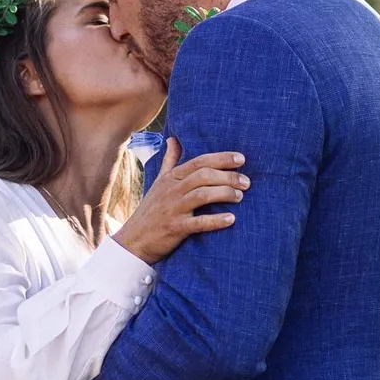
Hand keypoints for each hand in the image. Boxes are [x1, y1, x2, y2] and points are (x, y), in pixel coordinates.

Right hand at [114, 137, 248, 264]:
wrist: (133, 240)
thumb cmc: (151, 210)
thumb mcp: (158, 182)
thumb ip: (169, 161)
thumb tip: (173, 138)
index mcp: (171, 178)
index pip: (199, 162)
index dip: (221, 158)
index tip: (241, 158)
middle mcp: (172, 190)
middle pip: (204, 176)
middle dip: (228, 176)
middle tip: (247, 182)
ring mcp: (173, 209)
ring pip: (203, 195)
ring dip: (225, 194)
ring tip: (240, 197)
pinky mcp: (175, 228)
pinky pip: (198, 222)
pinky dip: (216, 220)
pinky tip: (231, 219)